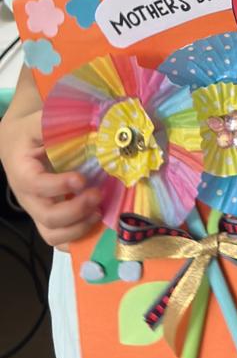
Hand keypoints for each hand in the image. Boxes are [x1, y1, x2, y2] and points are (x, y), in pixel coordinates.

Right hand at [0, 109, 100, 247]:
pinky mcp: (45, 218)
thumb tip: (86, 119)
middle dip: (75, 210)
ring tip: (99, 212)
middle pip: (46, 215)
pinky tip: (94, 225)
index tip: (81, 179)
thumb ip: (53, 122)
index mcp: (22, 171)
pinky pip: (57, 238)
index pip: (36, 185)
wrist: (15, 144)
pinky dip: (76, 238)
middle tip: (98, 195)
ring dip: (78, 228)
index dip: (58, 186)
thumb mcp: (36, 121)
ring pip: (51, 233)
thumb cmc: (29, 133)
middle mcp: (27, 196)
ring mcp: (36, 210)